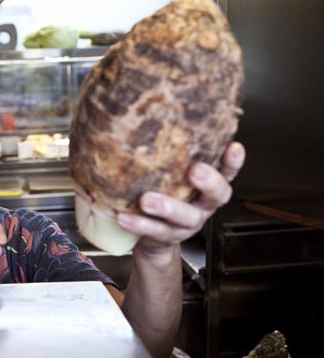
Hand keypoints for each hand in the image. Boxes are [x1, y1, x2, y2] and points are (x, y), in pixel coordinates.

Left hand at [116, 142, 244, 250]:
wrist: (153, 239)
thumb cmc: (162, 193)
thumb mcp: (170, 175)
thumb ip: (169, 155)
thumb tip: (146, 118)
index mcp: (208, 187)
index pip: (228, 172)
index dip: (233, 162)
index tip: (234, 147)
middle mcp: (202, 205)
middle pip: (216, 196)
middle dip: (209, 182)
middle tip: (195, 171)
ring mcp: (187, 224)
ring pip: (183, 216)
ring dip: (166, 207)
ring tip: (146, 200)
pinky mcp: (167, 237)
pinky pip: (154, 231)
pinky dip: (139, 223)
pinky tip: (123, 216)